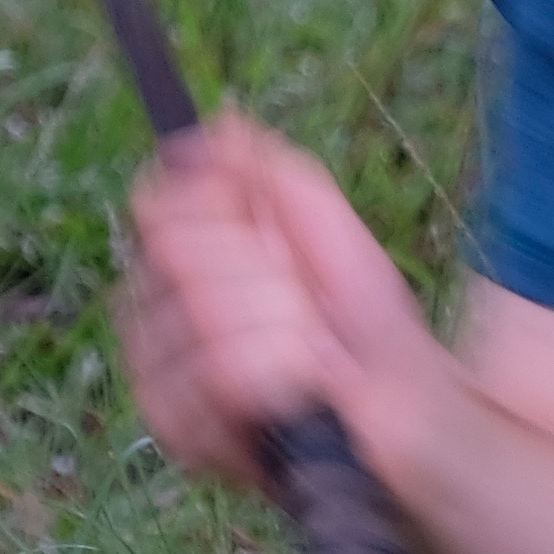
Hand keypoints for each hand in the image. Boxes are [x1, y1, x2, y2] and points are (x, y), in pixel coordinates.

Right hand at [119, 114, 443, 496]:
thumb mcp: (323, 224)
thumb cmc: (360, 317)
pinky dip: (280, 372)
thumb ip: (266, 170)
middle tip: (304, 306)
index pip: (160, 207)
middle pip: (174, 256)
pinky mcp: (180, 432)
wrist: (402, 405)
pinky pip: (220, 373)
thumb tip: (214, 121)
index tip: (280, 241)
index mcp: (176, 262)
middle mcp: (150, 315)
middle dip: (263, 274)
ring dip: (280, 327)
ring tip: (310, 351)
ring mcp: (158, 377)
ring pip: (201, 315)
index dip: (228, 216)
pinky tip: (301, 386)